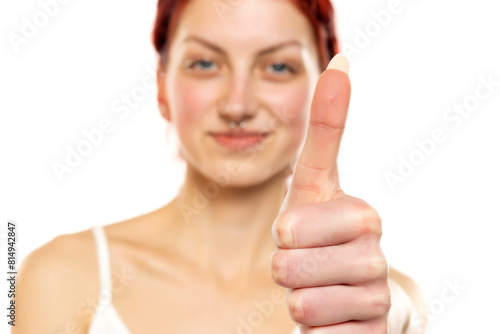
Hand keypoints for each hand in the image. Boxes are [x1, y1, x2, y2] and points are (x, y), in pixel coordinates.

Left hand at [271, 54, 390, 332]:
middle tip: (303, 263)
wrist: (351, 292)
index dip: (285, 233)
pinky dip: (313, 329)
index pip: (294, 226)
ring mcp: (377, 300)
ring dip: (296, 297)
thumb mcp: (316, 182)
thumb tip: (340, 59)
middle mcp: (375, 255)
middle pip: (290, 268)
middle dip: (285, 268)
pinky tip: (331, 316)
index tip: (293, 233)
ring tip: (316, 288)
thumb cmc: (324, 233)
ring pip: (302, 305)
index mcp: (362, 215)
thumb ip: (327, 128)